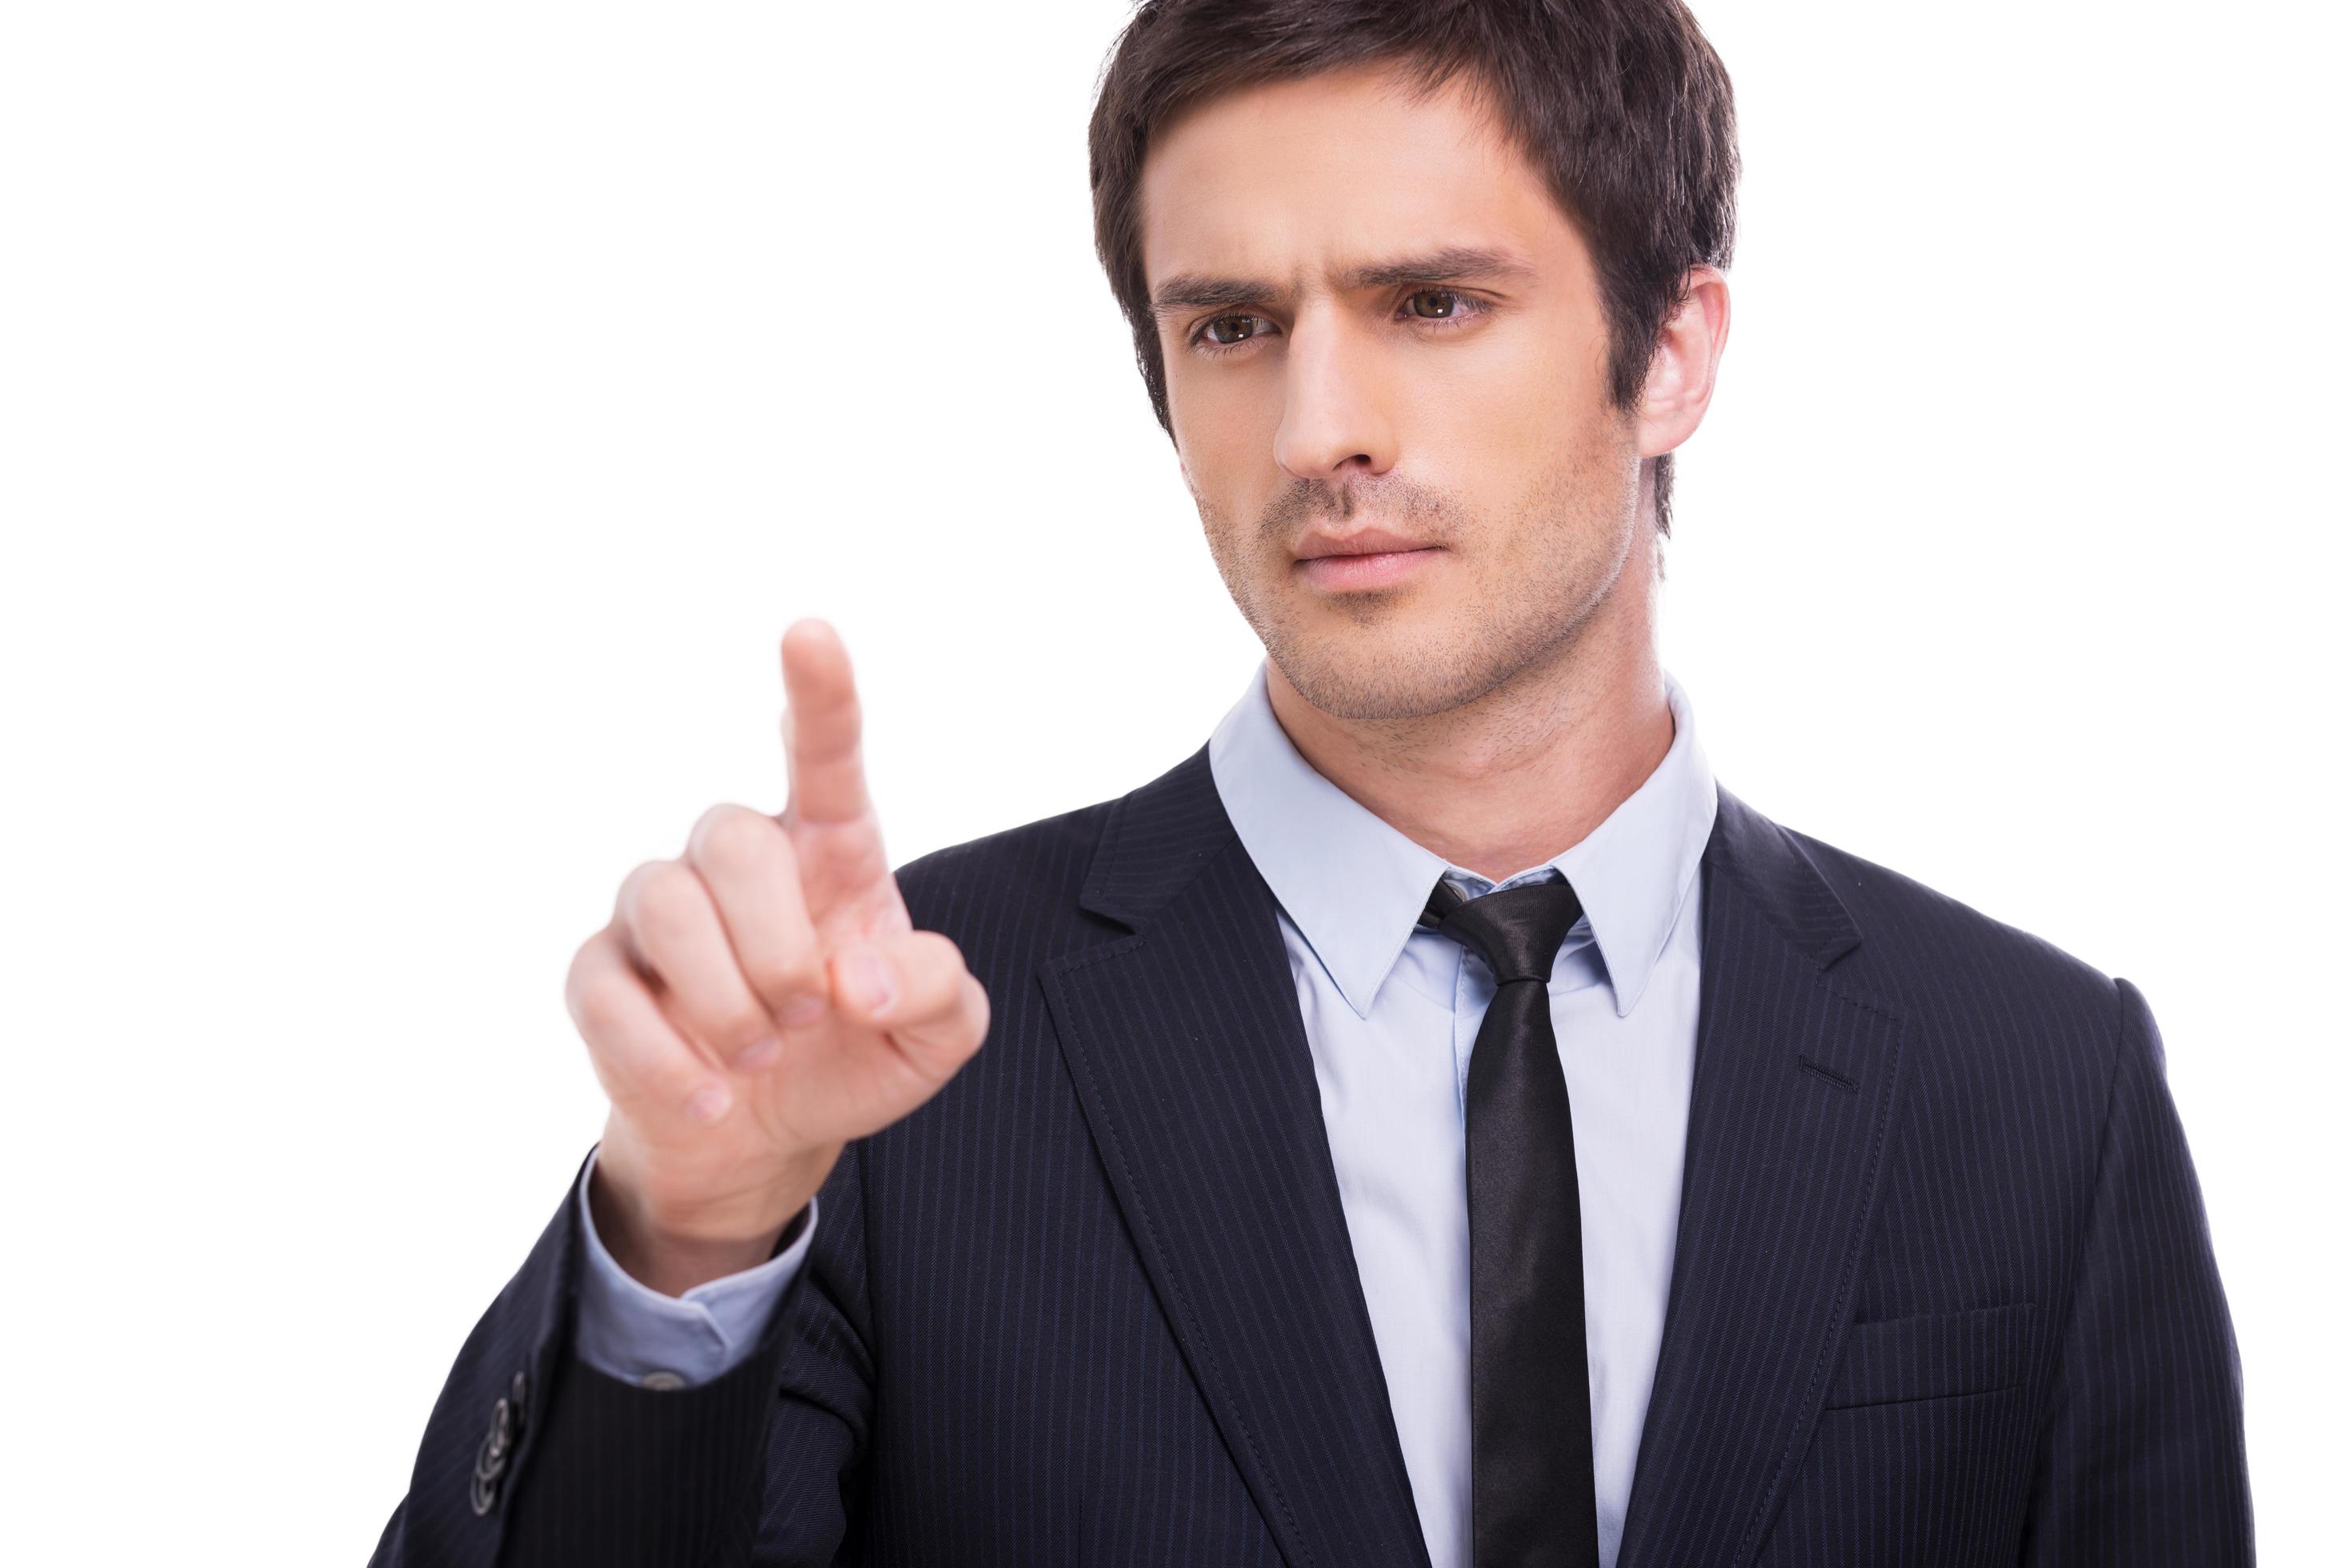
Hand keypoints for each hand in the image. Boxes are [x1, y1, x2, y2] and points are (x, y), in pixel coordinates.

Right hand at [566, 619, 990, 1293]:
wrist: (768, 1139)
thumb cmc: (858, 1054)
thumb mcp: (937, 1034)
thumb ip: (937, 990)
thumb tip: (862, 976)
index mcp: (830, 849)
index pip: (824, 753)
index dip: (819, 693)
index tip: (809, 633)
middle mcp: (738, 860)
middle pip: (731, 838)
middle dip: (776, 945)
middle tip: (808, 1017)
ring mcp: (658, 909)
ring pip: (663, 902)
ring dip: (725, 1002)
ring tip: (759, 1057)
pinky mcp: (600, 974)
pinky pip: (607, 994)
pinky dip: (667, 1063)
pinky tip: (710, 1098)